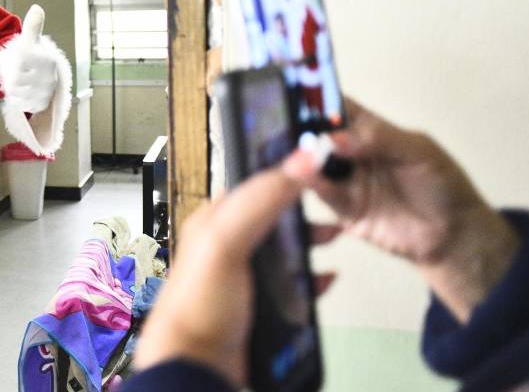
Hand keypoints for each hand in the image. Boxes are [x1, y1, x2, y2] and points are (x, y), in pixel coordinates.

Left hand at [2, 5, 59, 113]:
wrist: (45, 78)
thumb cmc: (35, 56)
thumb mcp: (31, 40)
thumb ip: (32, 26)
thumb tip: (37, 8)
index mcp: (47, 60)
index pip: (20, 60)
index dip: (15, 60)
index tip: (20, 58)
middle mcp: (48, 77)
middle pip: (16, 77)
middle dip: (12, 74)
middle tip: (17, 70)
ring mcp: (45, 92)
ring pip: (15, 89)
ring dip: (12, 85)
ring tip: (18, 79)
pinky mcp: (40, 103)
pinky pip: (18, 101)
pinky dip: (15, 96)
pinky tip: (19, 90)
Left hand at [133, 150, 328, 386]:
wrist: (195, 367)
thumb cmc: (196, 305)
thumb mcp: (226, 242)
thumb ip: (262, 199)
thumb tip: (300, 161)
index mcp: (214, 221)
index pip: (253, 181)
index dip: (283, 169)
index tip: (316, 161)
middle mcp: (227, 244)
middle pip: (273, 213)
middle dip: (303, 206)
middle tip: (331, 200)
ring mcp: (243, 275)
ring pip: (284, 247)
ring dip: (310, 240)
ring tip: (333, 237)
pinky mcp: (258, 304)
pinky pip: (291, 283)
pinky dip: (311, 278)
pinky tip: (325, 279)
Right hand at [295, 99, 519, 320]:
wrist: (456, 234)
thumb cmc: (443, 184)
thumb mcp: (418, 151)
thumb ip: (379, 139)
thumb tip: (334, 138)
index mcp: (368, 130)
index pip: (336, 108)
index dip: (315, 100)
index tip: (296, 97)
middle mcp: (351, 154)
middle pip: (318, 137)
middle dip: (303, 133)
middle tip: (292, 131)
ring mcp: (346, 182)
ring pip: (316, 166)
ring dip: (304, 160)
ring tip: (296, 156)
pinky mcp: (344, 210)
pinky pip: (325, 195)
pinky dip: (313, 184)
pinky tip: (306, 176)